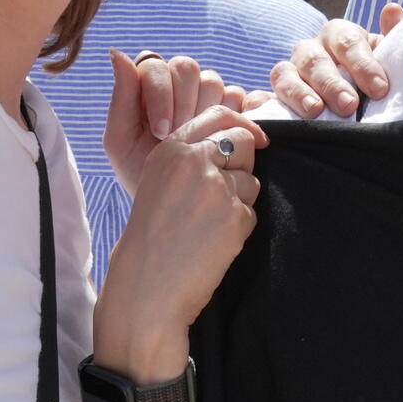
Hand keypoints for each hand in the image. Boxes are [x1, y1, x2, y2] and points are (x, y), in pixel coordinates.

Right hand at [95, 105, 268, 379]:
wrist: (146, 286)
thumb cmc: (151, 238)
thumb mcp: (158, 182)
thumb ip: (190, 156)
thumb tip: (240, 137)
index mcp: (171, 149)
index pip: (219, 115)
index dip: (242, 125)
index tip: (256, 139)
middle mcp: (194, 161)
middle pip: (244, 141)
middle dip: (242, 164)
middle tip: (220, 195)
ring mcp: (216, 188)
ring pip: (251, 179)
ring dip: (239, 200)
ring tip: (207, 225)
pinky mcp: (235, 216)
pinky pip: (251, 212)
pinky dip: (238, 227)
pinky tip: (213, 242)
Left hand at [108, 52, 251, 193]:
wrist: (173, 204)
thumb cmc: (141, 171)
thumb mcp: (120, 140)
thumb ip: (120, 97)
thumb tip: (116, 51)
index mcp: (149, 86)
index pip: (156, 66)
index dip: (160, 95)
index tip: (162, 131)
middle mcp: (180, 85)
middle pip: (187, 68)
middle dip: (183, 104)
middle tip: (180, 138)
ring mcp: (209, 96)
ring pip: (214, 81)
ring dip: (207, 112)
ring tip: (199, 143)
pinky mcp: (234, 110)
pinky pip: (243, 96)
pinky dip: (241, 110)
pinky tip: (234, 134)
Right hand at [268, 5, 402, 118]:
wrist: (366, 109)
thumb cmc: (380, 84)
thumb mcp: (394, 64)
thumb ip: (394, 39)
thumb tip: (391, 9)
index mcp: (340, 37)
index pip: (347, 41)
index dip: (362, 64)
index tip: (380, 88)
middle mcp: (311, 51)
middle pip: (313, 59)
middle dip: (331, 83)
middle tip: (349, 105)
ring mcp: (290, 74)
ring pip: (284, 74)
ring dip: (298, 93)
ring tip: (315, 112)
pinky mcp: (275, 99)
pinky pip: (261, 98)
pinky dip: (259, 103)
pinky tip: (260, 110)